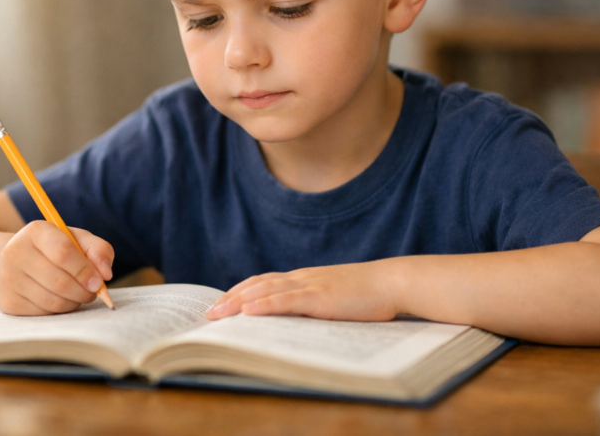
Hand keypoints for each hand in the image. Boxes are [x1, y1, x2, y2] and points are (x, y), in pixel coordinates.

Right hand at [0, 221, 113, 315]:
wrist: (15, 262)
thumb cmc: (53, 249)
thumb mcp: (76, 240)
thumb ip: (98, 250)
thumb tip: (106, 274)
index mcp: (36, 231)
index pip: (63, 252)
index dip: (84, 270)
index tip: (99, 281)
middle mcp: (16, 253)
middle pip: (59, 281)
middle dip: (83, 291)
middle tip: (94, 291)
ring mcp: (8, 278)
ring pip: (53, 300)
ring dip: (74, 302)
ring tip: (79, 294)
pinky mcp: (8, 301)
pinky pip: (44, 312)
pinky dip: (60, 309)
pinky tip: (61, 299)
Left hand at [205, 261, 398, 321]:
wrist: (392, 282)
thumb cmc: (368, 294)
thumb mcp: (334, 298)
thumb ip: (314, 304)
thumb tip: (294, 321)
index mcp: (304, 279)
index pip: (263, 282)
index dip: (239, 292)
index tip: (220, 304)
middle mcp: (302, 278)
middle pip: (256, 285)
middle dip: (230, 299)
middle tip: (207, 313)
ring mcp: (310, 286)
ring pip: (266, 291)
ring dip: (238, 302)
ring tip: (218, 314)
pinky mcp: (321, 297)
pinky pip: (287, 300)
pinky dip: (265, 304)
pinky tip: (249, 312)